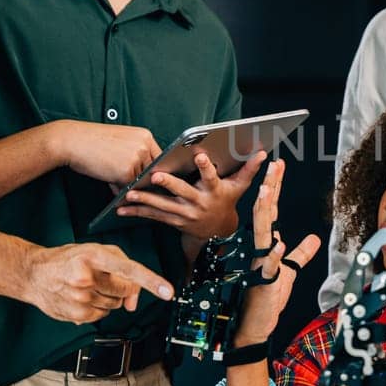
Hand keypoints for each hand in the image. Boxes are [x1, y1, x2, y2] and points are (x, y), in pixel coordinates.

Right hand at [21, 242, 173, 323]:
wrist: (34, 274)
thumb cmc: (69, 259)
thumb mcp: (96, 251)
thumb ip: (124, 269)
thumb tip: (133, 304)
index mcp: (94, 256)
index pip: (129, 269)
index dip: (151, 281)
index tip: (168, 292)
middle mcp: (86, 277)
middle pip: (125, 291)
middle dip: (121, 287)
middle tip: (104, 279)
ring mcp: (80, 298)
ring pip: (115, 305)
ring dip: (108, 298)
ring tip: (88, 287)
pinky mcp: (76, 315)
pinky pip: (102, 316)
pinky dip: (97, 308)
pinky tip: (81, 297)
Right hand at [52, 120, 160, 186]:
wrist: (72, 140)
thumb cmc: (92, 140)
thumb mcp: (120, 140)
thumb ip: (135, 153)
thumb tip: (145, 175)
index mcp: (145, 136)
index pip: (159, 158)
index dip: (152, 170)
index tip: (147, 178)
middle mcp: (144, 146)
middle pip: (151, 172)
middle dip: (139, 180)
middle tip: (125, 181)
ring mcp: (137, 159)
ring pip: (139, 181)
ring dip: (127, 185)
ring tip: (111, 178)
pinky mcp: (126, 172)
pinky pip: (127, 188)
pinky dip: (118, 189)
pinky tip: (108, 182)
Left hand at [116, 149, 265, 239]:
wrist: (217, 232)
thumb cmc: (227, 201)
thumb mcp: (240, 187)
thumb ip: (249, 169)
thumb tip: (264, 154)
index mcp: (214, 192)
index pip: (211, 178)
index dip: (206, 168)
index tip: (200, 156)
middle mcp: (198, 204)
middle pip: (182, 192)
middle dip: (169, 185)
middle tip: (156, 176)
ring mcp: (184, 214)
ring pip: (163, 206)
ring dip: (145, 200)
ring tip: (130, 193)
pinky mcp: (172, 221)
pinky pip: (152, 216)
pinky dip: (136, 211)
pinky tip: (121, 207)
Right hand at [232, 159, 320, 345]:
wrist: (256, 325)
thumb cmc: (269, 297)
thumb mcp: (290, 271)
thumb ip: (301, 253)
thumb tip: (314, 238)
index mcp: (267, 243)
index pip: (270, 209)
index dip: (274, 187)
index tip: (278, 166)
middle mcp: (261, 249)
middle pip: (264, 212)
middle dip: (268, 188)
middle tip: (272, 166)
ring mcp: (261, 263)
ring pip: (261, 232)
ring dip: (263, 211)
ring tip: (265, 191)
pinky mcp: (264, 281)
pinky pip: (269, 265)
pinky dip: (274, 254)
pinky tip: (279, 242)